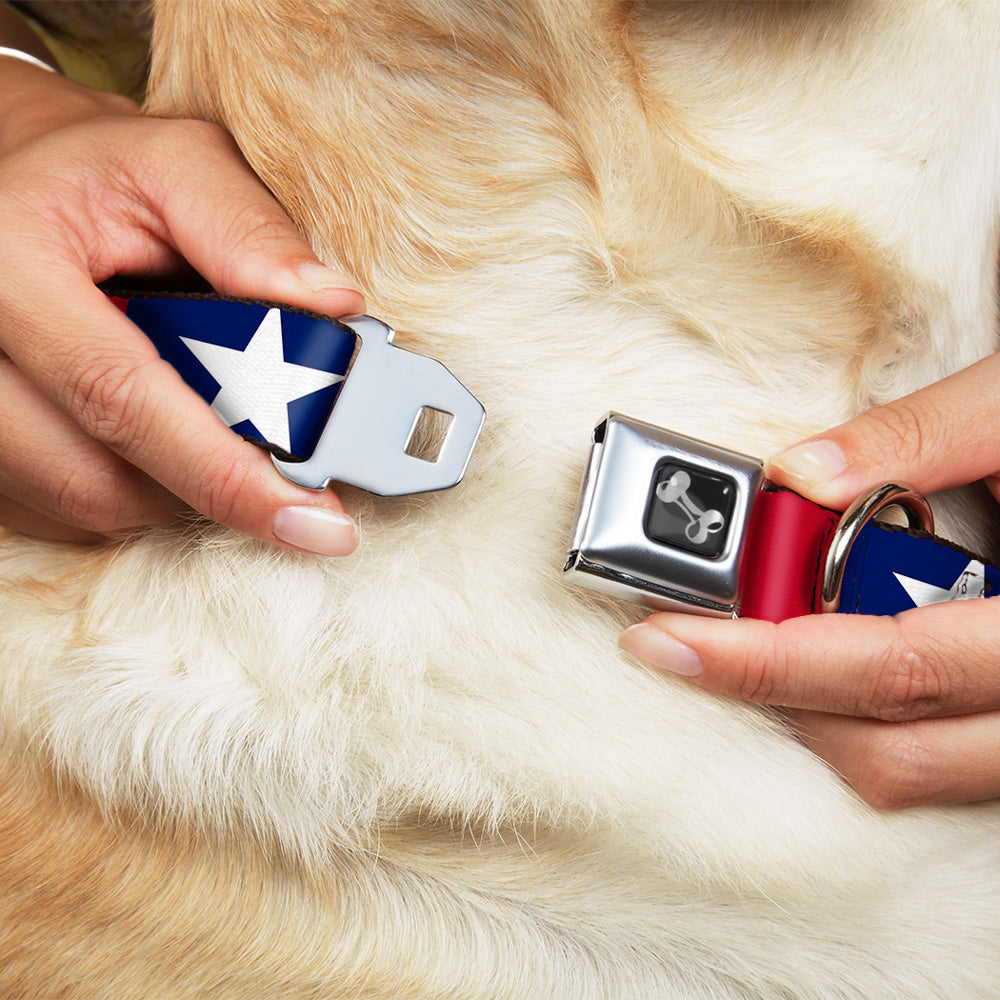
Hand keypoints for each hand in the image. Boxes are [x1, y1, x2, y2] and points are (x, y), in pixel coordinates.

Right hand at [0, 59, 363, 551]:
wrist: (19, 187)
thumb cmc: (102, 176)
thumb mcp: (177, 166)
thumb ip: (250, 230)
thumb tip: (333, 306)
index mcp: (8, 266)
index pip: (122, 397)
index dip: (225, 472)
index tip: (315, 519)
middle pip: (98, 477)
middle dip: (213, 487)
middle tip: (293, 483)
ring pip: (86, 503)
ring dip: (177, 488)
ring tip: (221, 432)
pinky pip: (65, 510)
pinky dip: (138, 490)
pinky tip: (167, 439)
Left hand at [620, 351, 999, 807]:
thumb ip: (920, 436)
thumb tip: (799, 473)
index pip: (893, 665)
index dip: (767, 660)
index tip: (667, 637)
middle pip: (890, 746)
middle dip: (771, 691)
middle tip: (686, 634)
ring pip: (912, 770)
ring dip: (815, 711)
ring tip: (751, 638)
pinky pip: (938, 759)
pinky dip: (865, 717)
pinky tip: (827, 652)